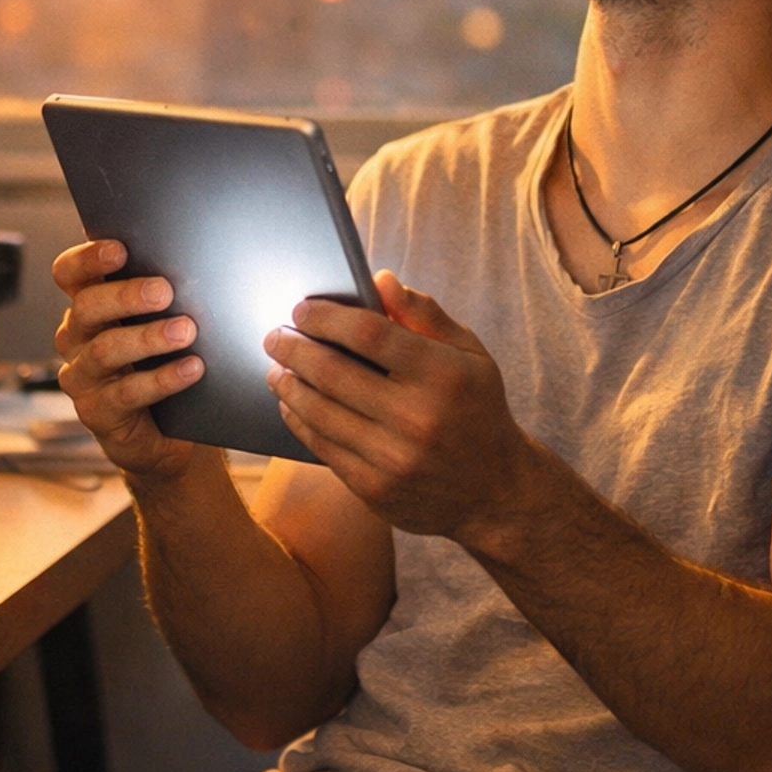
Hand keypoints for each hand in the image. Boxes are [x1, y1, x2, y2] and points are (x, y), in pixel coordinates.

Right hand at [51, 238, 205, 481]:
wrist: (166, 430)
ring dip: (147, 338)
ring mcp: (82, 377)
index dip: (87, 259)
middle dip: (125, 296)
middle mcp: (76, 338)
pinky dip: (161, 379)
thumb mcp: (159, 321)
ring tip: (185, 331)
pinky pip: (126, 393)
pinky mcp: (96, 412)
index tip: (120, 250)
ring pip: (104, 350)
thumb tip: (189, 258)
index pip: (69, 274)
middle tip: (165, 291)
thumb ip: (160, 292)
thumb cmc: (163, 360)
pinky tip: (191, 369)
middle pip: (86, 307)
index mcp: (88, 306)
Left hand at [263, 271, 534, 541]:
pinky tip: (292, 404)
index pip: (368, 334)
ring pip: (319, 413)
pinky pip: (323, 448)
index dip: (327, 318)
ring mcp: (393, 458)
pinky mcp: (375, 489)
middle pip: (333, 373)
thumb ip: (424, 314)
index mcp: (442, 375)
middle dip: (293, 349)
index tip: (301, 309)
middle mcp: (417, 418)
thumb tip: (379, 279)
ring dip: (288, 385)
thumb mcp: (469, 353)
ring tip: (277, 368)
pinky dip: (300, 421)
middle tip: (274, 336)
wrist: (497, 492)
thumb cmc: (478, 408)